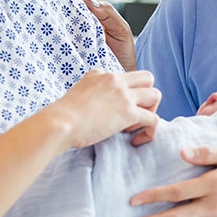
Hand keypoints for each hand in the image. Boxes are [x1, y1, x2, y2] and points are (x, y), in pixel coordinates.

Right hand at [36, 0, 136, 70]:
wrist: (121, 83)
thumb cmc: (124, 57)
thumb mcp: (122, 32)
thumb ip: (110, 16)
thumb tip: (91, 1)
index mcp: (89, 16)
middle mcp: (76, 25)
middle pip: (57, 3)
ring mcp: (68, 39)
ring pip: (50, 21)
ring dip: (36, 11)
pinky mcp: (63, 54)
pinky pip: (50, 42)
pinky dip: (39, 34)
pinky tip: (26, 28)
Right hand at [40, 70, 160, 148]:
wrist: (60, 123)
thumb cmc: (63, 114)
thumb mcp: (78, 89)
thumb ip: (91, 86)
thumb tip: (94, 93)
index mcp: (104, 75)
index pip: (128, 77)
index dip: (129, 93)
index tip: (118, 109)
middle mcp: (117, 81)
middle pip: (148, 79)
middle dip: (146, 97)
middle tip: (134, 115)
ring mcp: (124, 96)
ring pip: (156, 95)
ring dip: (150, 111)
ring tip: (134, 127)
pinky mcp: (129, 113)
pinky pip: (153, 119)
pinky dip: (150, 131)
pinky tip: (136, 140)